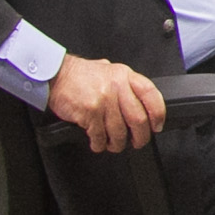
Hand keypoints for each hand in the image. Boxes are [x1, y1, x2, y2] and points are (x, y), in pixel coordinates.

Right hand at [49, 54, 165, 152]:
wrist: (56, 75)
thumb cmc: (81, 75)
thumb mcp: (109, 69)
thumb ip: (125, 82)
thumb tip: (141, 100)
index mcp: (125, 75)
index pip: (151, 95)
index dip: (158, 114)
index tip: (157, 126)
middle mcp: (117, 86)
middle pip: (138, 119)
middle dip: (140, 137)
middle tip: (138, 142)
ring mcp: (104, 100)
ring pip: (119, 131)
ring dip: (118, 143)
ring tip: (115, 145)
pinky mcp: (90, 112)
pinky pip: (100, 135)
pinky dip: (100, 143)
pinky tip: (99, 143)